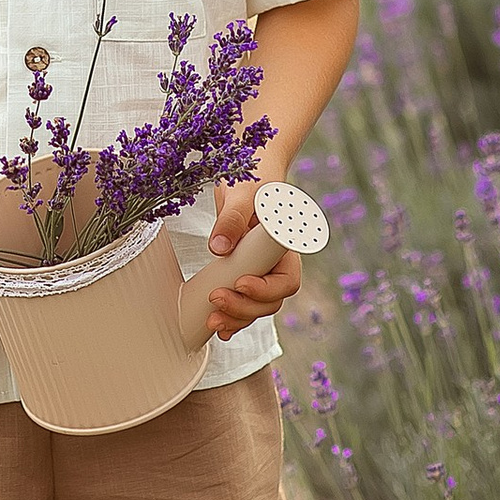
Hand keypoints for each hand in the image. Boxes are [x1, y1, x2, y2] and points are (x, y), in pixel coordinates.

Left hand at [202, 177, 301, 339]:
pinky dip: (233, 316)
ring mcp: (261, 270)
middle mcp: (276, 262)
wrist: (246, 173)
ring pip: (257, 306)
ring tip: (213, 320)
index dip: (265, 289)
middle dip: (245, 308)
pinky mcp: (244, 272)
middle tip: (217, 302)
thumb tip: (219, 247)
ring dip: (237, 317)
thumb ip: (231, 217)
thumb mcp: (241, 192)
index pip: (286, 280)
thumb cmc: (252, 177)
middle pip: (271, 300)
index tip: (241, 283)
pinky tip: (219, 326)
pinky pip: (244, 301)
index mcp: (286, 245)